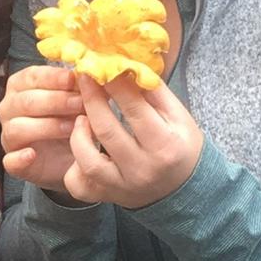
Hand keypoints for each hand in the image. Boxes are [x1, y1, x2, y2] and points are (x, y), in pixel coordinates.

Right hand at [0, 64, 85, 192]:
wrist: (75, 156)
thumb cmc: (72, 120)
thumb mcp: (78, 101)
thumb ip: (81, 88)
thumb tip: (92, 75)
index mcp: (21, 86)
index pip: (31, 76)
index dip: (53, 77)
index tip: (73, 79)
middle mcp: (10, 108)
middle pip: (26, 101)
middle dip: (56, 101)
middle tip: (80, 104)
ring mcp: (9, 135)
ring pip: (18, 127)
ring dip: (47, 126)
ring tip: (73, 129)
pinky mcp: (13, 162)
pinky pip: (10, 160)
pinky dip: (19, 157)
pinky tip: (31, 154)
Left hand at [63, 74, 204, 209]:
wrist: (186, 190)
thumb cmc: (182, 146)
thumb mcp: (178, 116)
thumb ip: (151, 90)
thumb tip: (124, 64)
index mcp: (165, 145)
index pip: (134, 108)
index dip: (114, 82)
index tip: (101, 63)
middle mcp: (143, 169)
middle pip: (107, 130)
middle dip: (91, 99)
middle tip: (84, 78)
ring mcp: (123, 186)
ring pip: (88, 162)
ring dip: (79, 135)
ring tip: (81, 118)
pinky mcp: (108, 197)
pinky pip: (80, 186)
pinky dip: (74, 169)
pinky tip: (82, 150)